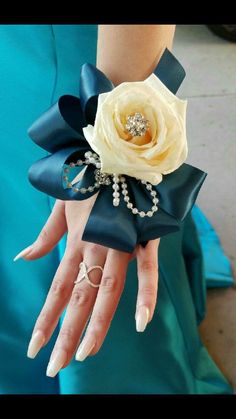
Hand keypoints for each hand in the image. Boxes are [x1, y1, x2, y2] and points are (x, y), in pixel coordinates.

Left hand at [14, 196, 159, 376]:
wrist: (119, 155)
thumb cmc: (89, 181)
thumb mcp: (61, 206)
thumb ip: (45, 236)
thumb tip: (22, 258)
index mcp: (76, 242)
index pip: (58, 289)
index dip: (46, 319)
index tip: (34, 346)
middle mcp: (95, 248)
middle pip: (78, 297)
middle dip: (66, 333)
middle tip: (54, 367)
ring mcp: (120, 244)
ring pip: (107, 290)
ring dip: (96, 324)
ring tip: (84, 353)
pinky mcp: (143, 238)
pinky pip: (147, 270)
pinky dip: (145, 294)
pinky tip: (140, 322)